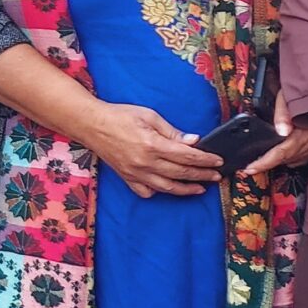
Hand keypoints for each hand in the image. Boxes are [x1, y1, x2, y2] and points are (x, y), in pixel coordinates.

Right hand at [83, 101, 222, 196]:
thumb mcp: (149, 116)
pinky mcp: (126, 177)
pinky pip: (145, 191)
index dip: (205, 159)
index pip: (187, 156)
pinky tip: (167, 188)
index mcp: (152, 144)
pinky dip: (158, 192)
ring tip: (200, 188)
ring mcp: (135, 173)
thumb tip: (193, 141)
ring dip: (187, 189)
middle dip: (202, 175)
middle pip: (181, 173)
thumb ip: (172, 131)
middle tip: (216, 175)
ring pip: (167, 187)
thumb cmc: (119, 115)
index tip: (218, 160)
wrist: (90, 123)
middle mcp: (145, 162)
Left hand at [242, 90, 307, 176]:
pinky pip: (300, 157)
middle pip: (284, 159)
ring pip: (292, 159)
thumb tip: (280, 131)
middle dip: (266, 162)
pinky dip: (290, 155)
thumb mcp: (290, 99)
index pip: (280, 153)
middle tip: (252, 164)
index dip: (264, 163)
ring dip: (279, 158)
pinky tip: (284, 149)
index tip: (250, 169)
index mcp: (301, 135)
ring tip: (264, 157)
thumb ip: (282, 114)